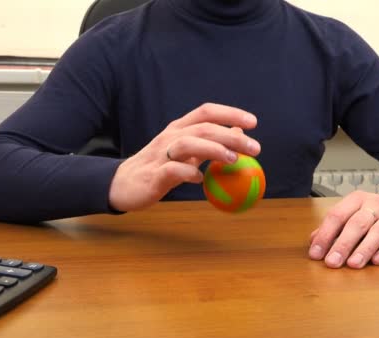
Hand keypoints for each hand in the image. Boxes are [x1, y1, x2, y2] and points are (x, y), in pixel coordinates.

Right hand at [108, 103, 260, 211]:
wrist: (123, 184)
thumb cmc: (159, 166)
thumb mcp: (187, 152)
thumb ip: (210, 142)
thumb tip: (238, 133)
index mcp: (179, 128)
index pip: (206, 112)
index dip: (230, 113)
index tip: (253, 123)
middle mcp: (170, 136)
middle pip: (203, 128)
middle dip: (231, 136)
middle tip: (255, 147)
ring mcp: (161, 155)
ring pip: (187, 144)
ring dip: (213, 149)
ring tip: (233, 159)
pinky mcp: (153, 175)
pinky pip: (171, 170)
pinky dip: (188, 173)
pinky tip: (200, 179)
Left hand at [308, 190, 378, 267]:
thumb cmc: (377, 214)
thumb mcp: (354, 213)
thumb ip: (334, 227)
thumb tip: (312, 241)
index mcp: (357, 200)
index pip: (337, 215)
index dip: (325, 235)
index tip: (315, 254)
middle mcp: (376, 205)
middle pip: (357, 223)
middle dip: (343, 244)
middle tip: (332, 262)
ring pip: (378, 231)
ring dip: (364, 249)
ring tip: (353, 264)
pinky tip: (378, 261)